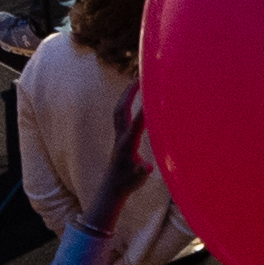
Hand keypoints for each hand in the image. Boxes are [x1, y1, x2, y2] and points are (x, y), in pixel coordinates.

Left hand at [87, 85, 156, 236]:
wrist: (112, 188)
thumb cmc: (127, 183)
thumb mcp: (136, 180)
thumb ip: (142, 172)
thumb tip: (148, 167)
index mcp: (127, 145)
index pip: (136, 124)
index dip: (144, 109)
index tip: (151, 95)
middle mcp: (121, 137)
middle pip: (121, 110)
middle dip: (129, 93)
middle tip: (138, 77)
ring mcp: (119, 136)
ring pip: (119, 110)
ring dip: (126, 95)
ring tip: (134, 81)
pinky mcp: (120, 137)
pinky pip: (121, 115)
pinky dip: (126, 103)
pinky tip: (133, 98)